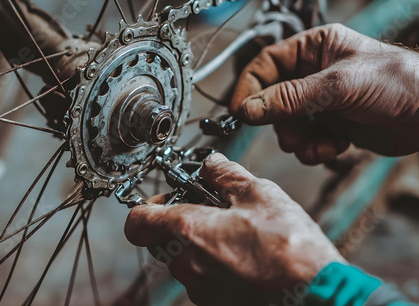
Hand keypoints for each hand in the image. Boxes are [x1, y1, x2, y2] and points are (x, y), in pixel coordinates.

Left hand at [124, 153, 343, 305]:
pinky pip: (202, 277)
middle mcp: (188, 265)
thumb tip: (211, 164)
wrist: (317, 293)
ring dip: (199, 242)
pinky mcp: (216, 304)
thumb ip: (226, 174)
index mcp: (190, 232)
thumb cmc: (290, 247)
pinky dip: (213, 262)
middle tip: (210, 208)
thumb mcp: (259, 193)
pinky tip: (243, 253)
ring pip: (183, 258)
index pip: (138, 222)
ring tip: (234, 231)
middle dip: (180, 220)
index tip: (166, 199)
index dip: (146, 207)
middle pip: (161, 239)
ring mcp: (201, 289)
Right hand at [230, 23, 418, 163]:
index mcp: (312, 49)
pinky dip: (315, 149)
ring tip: (318, 145)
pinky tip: (334, 148)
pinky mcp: (332, 124)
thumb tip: (248, 110)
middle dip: (280, 123)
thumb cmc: (397, 82)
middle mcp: (312, 73)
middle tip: (290, 136)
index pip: (265, 65)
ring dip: (298, 140)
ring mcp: (321, 101)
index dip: (248, 88)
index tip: (239, 112)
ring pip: (287, 124)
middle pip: (272, 99)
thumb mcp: (337, 86)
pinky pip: (306, 140)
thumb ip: (289, 98)